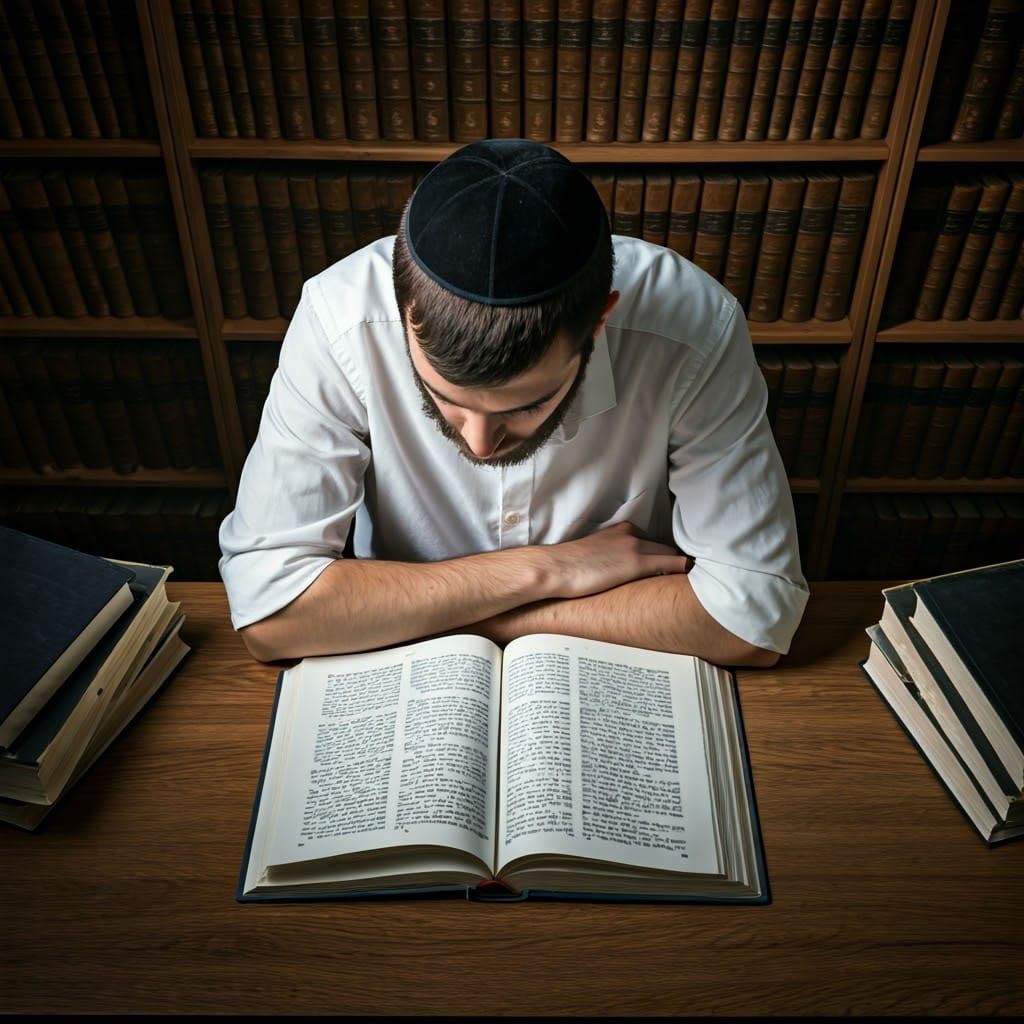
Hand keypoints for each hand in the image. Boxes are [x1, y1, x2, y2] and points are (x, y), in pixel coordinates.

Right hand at [534, 522, 692, 600]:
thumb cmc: (564, 568)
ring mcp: (634, 547)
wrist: (553, 568)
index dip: (660, 557)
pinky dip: (684, 569)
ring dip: (680, 566)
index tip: (668, 568)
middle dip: (674, 560)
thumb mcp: (589, 556)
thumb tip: (606, 573)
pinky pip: (672, 564)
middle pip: (664, 547)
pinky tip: (692, 577)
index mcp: (619, 532)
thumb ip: (605, 558)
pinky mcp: (636, 563)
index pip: (650, 542)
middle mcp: (630, 535)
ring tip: (692, 579)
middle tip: (686, 575)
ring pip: (670, 554)